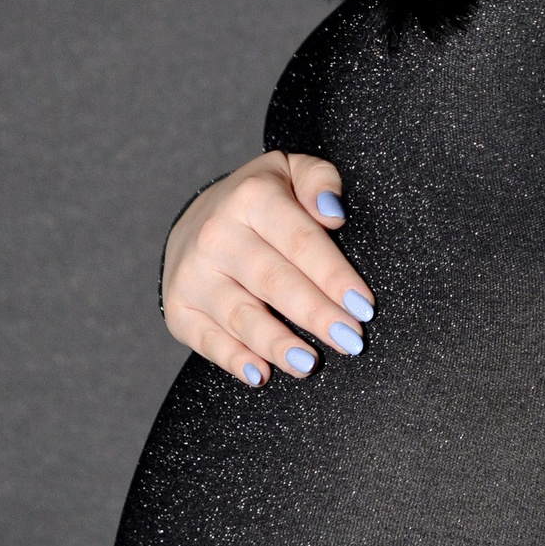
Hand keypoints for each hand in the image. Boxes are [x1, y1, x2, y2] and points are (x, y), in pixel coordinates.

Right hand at [162, 151, 373, 387]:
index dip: (335, 276)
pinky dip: (234, 360)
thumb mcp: (292, 171)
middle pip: (274, 281)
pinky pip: (208, 340)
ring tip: (310, 364)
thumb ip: (320, 182)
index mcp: (252, 197)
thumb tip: (333, 214)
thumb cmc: (263, 200)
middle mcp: (216, 234)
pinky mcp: (179, 309)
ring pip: (241, 315)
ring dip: (277, 344)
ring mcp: (193, 274)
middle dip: (316, 314)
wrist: (197, 219)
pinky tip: (261, 374)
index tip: (365, 307)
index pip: (301, 241)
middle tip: (351, 341)